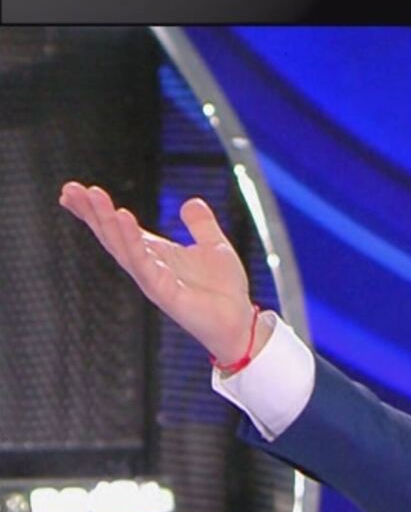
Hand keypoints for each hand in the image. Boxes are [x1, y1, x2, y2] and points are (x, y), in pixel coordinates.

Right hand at [58, 183, 258, 364]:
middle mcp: (146, 266)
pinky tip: (123, 218)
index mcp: (154, 253)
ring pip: (121, 247)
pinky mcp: (163, 292)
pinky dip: (132, 241)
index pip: (117, 229)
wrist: (240, 322)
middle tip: (70, 189)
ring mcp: (151, 279)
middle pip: (111, 235)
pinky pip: (143, 263)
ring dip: (107, 221)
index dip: (95, 211)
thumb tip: (192, 201)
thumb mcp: (214, 246)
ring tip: (94, 196)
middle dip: (91, 212)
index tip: (72, 191)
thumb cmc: (224, 289)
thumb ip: (201, 224)